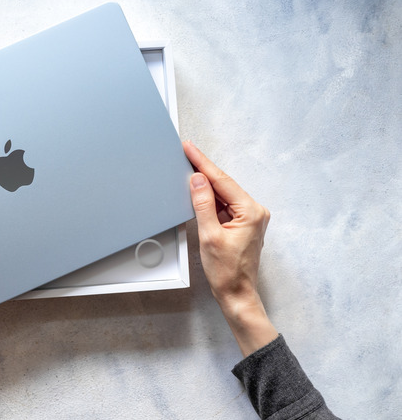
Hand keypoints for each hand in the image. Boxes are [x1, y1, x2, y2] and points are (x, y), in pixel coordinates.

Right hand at [182, 141, 277, 356]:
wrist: (236, 293)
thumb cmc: (226, 271)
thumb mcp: (209, 235)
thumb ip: (203, 204)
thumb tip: (197, 181)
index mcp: (251, 212)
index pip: (222, 181)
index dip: (203, 163)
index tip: (190, 149)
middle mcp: (255, 211)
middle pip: (224, 185)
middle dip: (204, 171)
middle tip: (186, 153)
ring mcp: (251, 218)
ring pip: (224, 194)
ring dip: (206, 185)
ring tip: (188, 170)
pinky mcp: (244, 224)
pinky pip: (225, 205)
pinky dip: (211, 199)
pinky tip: (199, 193)